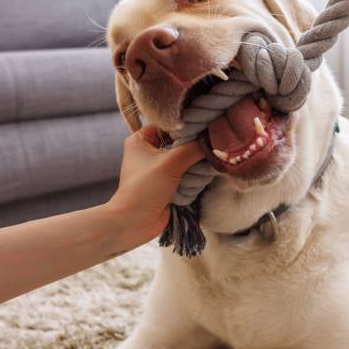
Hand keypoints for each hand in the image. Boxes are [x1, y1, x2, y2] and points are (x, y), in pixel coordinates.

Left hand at [106, 126, 205, 245]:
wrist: (134, 223)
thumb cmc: (144, 189)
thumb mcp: (170, 163)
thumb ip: (193, 148)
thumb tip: (214, 139)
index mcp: (142, 139)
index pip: (171, 125)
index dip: (188, 128)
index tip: (206, 131)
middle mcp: (150, 151)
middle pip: (182, 143)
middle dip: (194, 151)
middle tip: (206, 155)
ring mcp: (160, 168)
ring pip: (187, 160)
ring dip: (195, 168)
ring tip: (199, 173)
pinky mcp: (168, 183)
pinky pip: (187, 175)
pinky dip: (193, 179)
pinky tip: (197, 182)